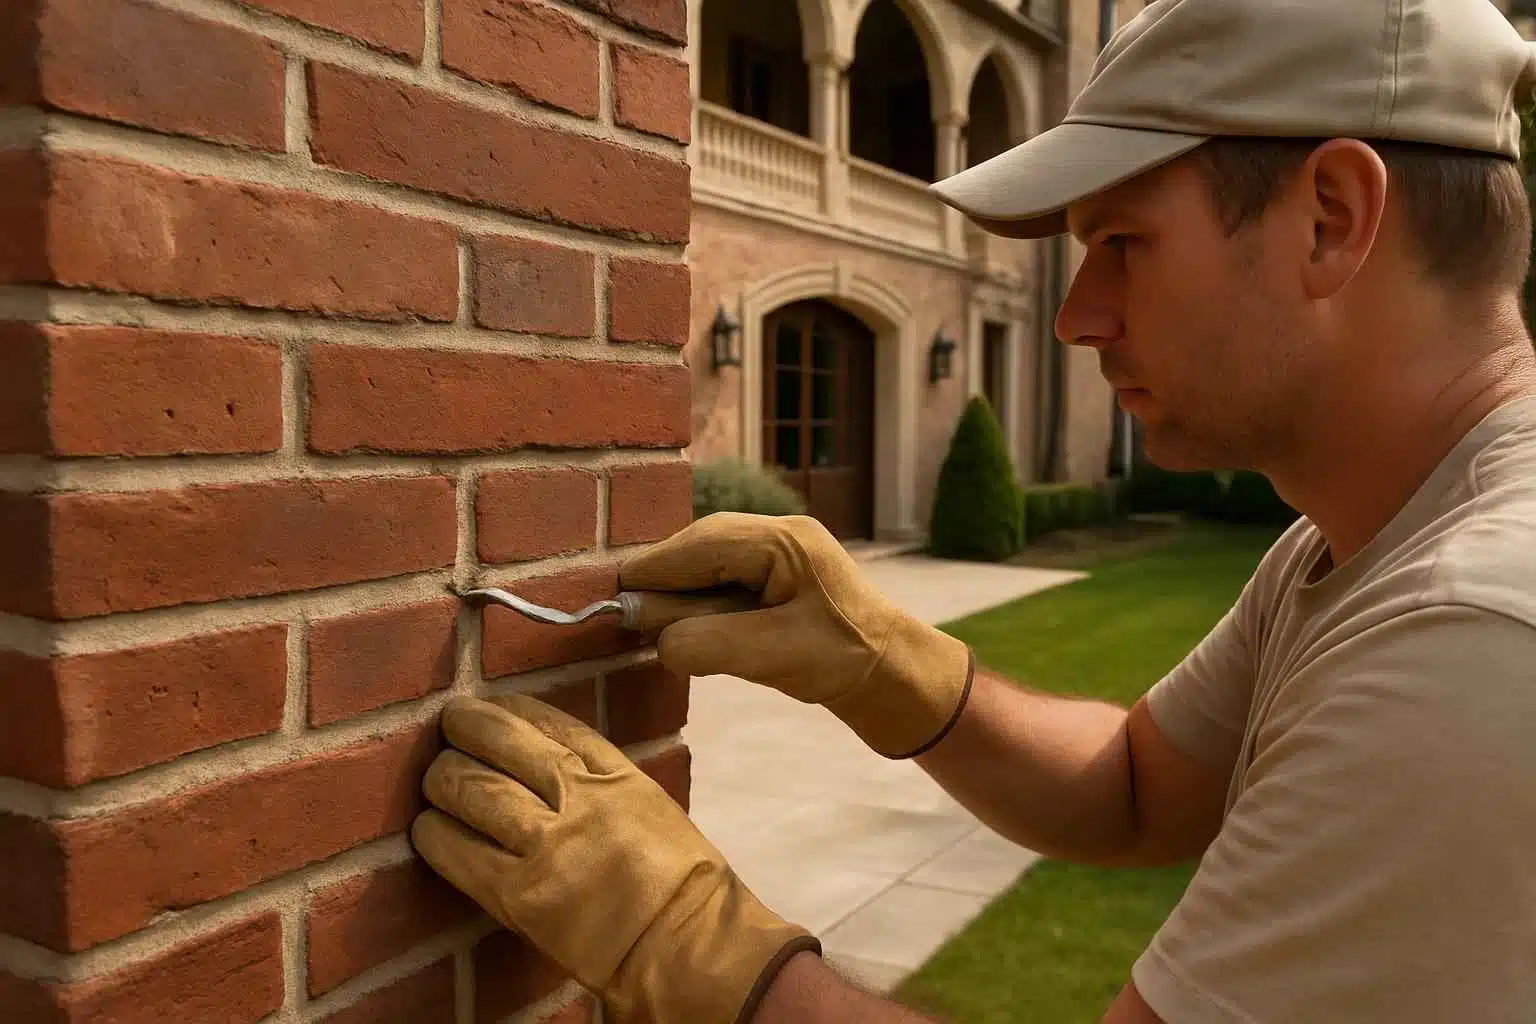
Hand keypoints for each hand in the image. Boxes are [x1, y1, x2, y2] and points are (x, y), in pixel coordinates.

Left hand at [410, 693, 819, 1023]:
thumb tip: (553, 771)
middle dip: (468, 729)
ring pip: (474, 790)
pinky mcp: (520, 893)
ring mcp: (548, 845)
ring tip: (434, 777)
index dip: (513, 710)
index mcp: (618, 776)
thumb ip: (604, 787)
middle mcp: (580, 799)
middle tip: (450, 726)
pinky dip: (436, 835)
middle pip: (505, 745)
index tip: (491, 705)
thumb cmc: (683, 887)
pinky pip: (460, 852)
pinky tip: (425, 828)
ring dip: (444, 777)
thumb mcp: (652, 809)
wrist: (686, 946)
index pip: (554, 724)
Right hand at [618, 512, 973, 758]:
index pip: (696, 546)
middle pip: (694, 549)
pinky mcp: (772, 575)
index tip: (609, 604)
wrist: (897, 675)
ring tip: (667, 636)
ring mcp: (775, 551)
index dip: (650, 575)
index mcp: (782, 541)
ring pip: (702, 565)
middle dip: (665, 587)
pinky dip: (700, 605)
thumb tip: (655, 640)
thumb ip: (708, 644)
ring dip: (682, 600)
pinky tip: (694, 633)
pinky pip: (718, 580)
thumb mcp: (774, 657)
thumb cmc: (845, 663)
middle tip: (635, 629)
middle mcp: (776, 534)